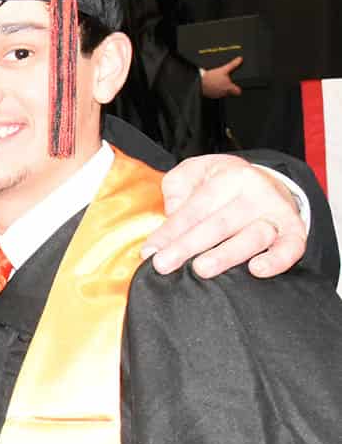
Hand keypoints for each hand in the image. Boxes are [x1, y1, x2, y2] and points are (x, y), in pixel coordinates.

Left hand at [142, 154, 304, 277]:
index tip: (149, 252)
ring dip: (226, 255)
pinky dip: (278, 260)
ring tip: (202, 269)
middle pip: (218, 224)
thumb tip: (170, 213)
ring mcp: (276, 213)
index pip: (193, 209)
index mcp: (228, 177)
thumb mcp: (194, 173)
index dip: (169, 232)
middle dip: (187, 246)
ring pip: (252, 236)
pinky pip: (291, 247)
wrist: (266, 182)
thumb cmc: (220, 184)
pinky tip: (257, 271)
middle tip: (163, 265)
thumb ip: (177, 188)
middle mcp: (254, 193)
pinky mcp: (293, 231)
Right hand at [200, 56, 242, 98]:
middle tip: (225, 81)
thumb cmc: (210, 78)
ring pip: (221, 93)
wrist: (198, 83)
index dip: (238, 89)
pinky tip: (211, 84)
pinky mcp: (210, 95)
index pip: (238, 92)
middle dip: (228, 87)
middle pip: (230, 92)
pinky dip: (214, 89)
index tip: (237, 86)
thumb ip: (232, 65)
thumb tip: (239, 60)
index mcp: (229, 88)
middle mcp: (223, 93)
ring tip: (217, 81)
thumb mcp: (223, 69)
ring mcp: (216, 95)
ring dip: (221, 88)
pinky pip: (214, 93)